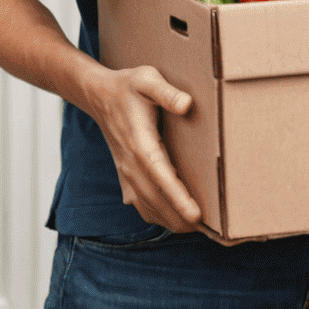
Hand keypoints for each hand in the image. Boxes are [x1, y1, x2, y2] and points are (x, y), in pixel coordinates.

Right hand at [84, 63, 201, 231]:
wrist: (100, 96)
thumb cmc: (129, 86)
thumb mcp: (148, 79)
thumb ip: (167, 92)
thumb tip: (187, 105)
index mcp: (139, 142)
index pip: (161, 175)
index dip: (178, 197)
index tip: (195, 214)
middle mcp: (131, 163)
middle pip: (156, 199)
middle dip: (180, 217)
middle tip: (208, 229)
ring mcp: (126, 172)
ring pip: (147, 206)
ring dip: (170, 220)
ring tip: (196, 229)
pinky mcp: (126, 175)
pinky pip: (140, 203)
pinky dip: (156, 215)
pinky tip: (173, 220)